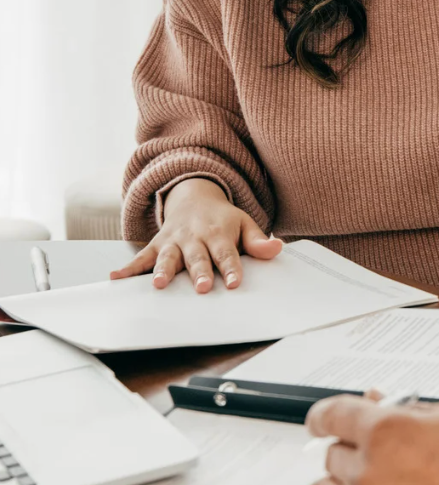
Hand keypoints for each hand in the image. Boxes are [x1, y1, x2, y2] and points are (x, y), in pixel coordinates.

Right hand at [110, 178, 281, 292]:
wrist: (194, 197)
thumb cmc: (223, 219)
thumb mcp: (245, 223)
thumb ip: (258, 240)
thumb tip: (277, 248)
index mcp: (219, 233)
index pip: (227, 254)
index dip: (232, 268)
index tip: (235, 283)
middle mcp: (194, 238)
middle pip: (197, 258)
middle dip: (199, 272)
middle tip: (203, 287)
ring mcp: (173, 241)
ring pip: (168, 257)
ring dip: (163, 270)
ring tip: (159, 284)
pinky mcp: (157, 245)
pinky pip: (141, 257)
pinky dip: (128, 268)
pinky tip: (116, 277)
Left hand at [306, 395, 438, 484]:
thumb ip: (416, 410)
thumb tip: (385, 406)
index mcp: (390, 432)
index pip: (332, 415)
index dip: (326, 413)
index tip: (326, 418)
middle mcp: (371, 476)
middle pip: (331, 455)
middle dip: (351, 447)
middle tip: (379, 449)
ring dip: (338, 484)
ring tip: (366, 482)